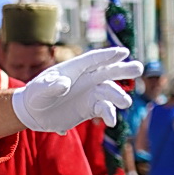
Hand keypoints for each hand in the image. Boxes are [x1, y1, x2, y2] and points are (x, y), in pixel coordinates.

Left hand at [10, 47, 143, 134]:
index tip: (123, 52)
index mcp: (73, 68)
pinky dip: (109, 114)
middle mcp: (86, 78)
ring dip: (118, 96)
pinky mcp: (91, 107)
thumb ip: (50, 86)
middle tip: (138, 68)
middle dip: (123, 70)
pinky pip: (104, 109)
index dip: (107, 56)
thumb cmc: (35, 95)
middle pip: (108, 71)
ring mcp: (90, 92)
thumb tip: (64, 84)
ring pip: (109, 91)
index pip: (93, 60)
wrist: (34, 113)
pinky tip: (111, 122)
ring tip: (125, 103)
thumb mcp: (39, 90)